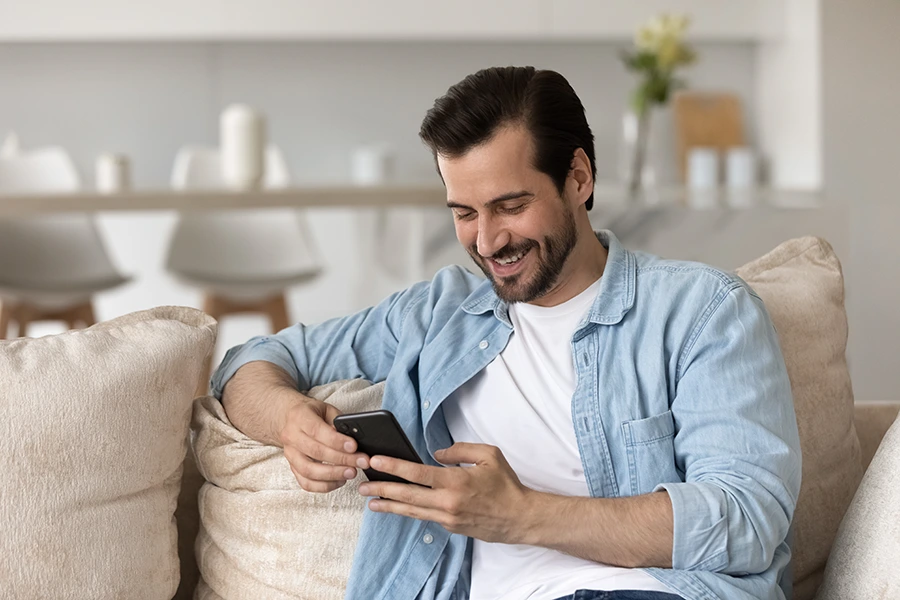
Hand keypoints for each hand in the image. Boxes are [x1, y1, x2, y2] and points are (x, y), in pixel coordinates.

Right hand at [279, 397, 369, 492]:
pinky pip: (306, 483)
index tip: (354, 447)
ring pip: (309, 471)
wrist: (289, 420)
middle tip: (360, 461)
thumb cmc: (312, 413)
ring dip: (333, 475)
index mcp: (300, 417)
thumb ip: (337, 422)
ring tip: (352, 472)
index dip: (337, 441)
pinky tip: (340, 480)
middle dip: (341, 459)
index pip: (317, 431)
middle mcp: (291, 437)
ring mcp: (290, 455)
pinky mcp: (293, 468)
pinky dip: (324, 486)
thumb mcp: (326, 409)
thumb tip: (353, 438)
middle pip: (316, 452)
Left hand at [357, 443, 532, 542]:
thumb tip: (437, 454)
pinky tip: (397, 507)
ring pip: (411, 511)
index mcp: (456, 481)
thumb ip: (460, 449)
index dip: (393, 467)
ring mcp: (447, 517)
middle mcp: (448, 501)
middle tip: (362, 485)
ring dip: (389, 506)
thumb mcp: (489, 455)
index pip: (417, 473)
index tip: (375, 461)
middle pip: (406, 495)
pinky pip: (424, 517)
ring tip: (370, 501)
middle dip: (381, 489)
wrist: (520, 518)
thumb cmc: (506, 485)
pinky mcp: (450, 527)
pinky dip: (408, 511)